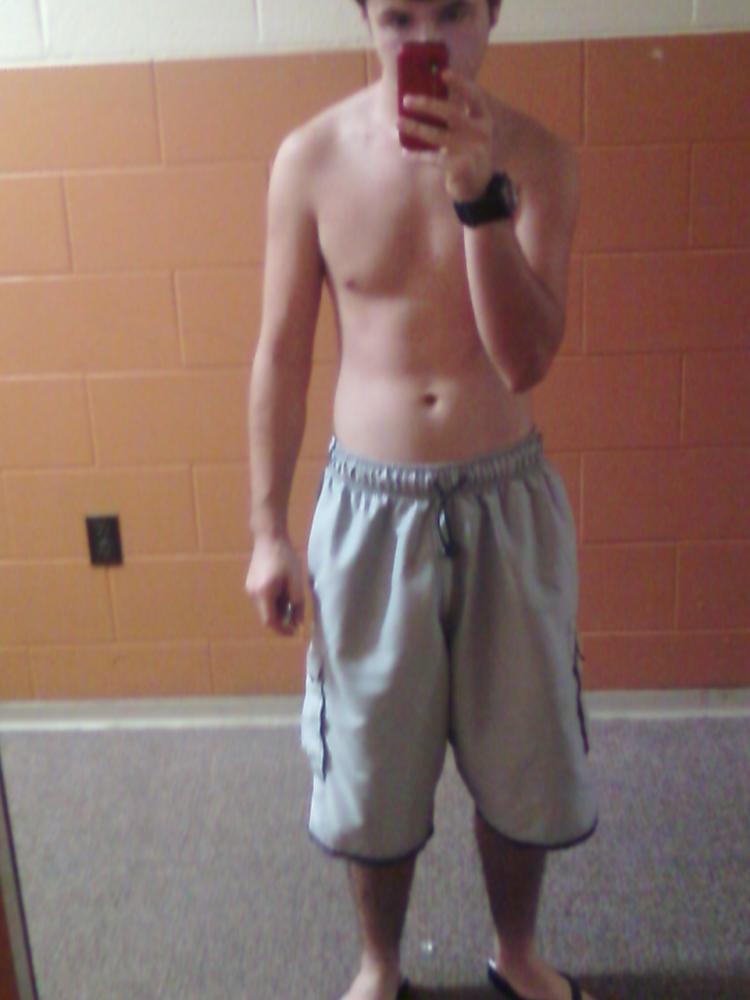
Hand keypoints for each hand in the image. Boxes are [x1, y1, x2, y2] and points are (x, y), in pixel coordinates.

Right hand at [245, 534, 304, 635]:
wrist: (269, 537)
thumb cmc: (285, 558)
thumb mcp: (296, 582)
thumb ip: (297, 604)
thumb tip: (298, 623)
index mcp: (263, 595)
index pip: (270, 622)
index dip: (282, 630)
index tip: (295, 632)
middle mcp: (253, 595)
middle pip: (266, 616)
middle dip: (282, 620)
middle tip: (296, 616)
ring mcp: (249, 589)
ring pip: (264, 608)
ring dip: (278, 610)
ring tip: (291, 600)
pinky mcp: (250, 584)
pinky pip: (262, 600)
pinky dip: (273, 602)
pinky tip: (283, 592)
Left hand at [399, 70, 493, 202]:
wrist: (478, 186)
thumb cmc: (468, 153)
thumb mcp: (470, 133)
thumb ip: (456, 118)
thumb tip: (426, 99)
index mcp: (482, 119)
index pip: (474, 96)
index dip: (460, 84)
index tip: (442, 73)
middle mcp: (479, 132)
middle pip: (451, 113)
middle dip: (427, 105)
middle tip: (406, 100)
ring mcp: (470, 150)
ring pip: (437, 135)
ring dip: (415, 128)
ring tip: (399, 123)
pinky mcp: (459, 167)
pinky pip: (433, 158)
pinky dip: (417, 155)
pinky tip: (405, 152)